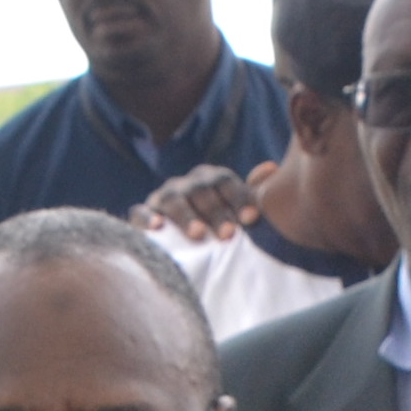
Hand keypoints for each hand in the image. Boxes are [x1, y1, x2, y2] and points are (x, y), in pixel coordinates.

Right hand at [131, 161, 267, 238]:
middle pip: (200, 191)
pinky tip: (157, 228)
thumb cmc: (214, 227)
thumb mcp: (235, 210)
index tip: (252, 220)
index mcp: (209, 180)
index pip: (224, 182)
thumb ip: (252, 194)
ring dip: (186, 216)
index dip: (239, 198)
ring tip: (198, 234)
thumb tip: (271, 167)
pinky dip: (146, 218)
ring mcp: (162, 198)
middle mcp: (186, 184)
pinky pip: (140, 212)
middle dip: (216, 213)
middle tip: (229, 235)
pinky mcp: (142, 214)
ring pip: (172, 200)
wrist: (177, 243)